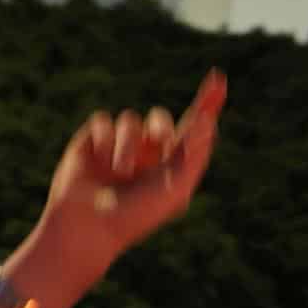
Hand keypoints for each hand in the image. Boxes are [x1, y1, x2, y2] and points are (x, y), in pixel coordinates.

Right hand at [30, 70, 225, 288]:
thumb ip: (195, 153)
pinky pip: (104, 120)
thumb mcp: (175, 188)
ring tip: (121, 172)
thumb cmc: (137, 215)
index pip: (193, 128)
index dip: (207, 104)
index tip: (219, 79)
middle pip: (160, 118)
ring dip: (128, 144)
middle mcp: (148, 153)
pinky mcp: (93, 140)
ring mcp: (119, 146)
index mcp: (172, 165)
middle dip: (161, 127)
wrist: (88, 228)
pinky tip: (99, 162)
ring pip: (130, 120)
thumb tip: (209, 120)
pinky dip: (105, 140)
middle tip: (160, 140)